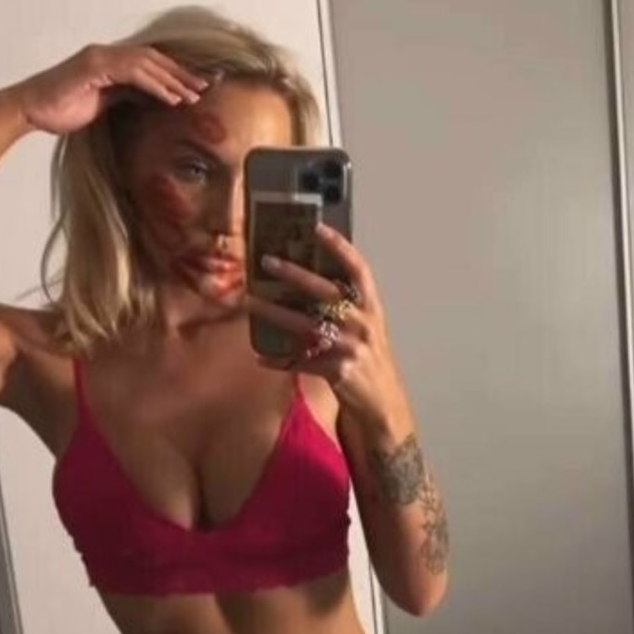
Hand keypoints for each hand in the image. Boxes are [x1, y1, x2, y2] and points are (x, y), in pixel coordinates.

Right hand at [10, 42, 210, 136]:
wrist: (29, 109)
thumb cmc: (60, 108)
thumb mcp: (101, 104)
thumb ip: (124, 96)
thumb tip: (149, 99)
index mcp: (108, 61)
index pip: (149, 63)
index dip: (175, 74)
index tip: (198, 88)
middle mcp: (106, 54)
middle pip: (154, 58)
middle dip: (182, 73)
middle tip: (208, 87)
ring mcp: (99, 57)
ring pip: (147, 63)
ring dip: (174, 79)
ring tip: (195, 96)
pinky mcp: (93, 67)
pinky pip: (132, 73)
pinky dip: (155, 85)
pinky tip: (172, 98)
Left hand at [244, 225, 406, 422]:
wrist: (383, 405)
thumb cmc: (369, 361)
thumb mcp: (367, 330)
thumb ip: (347, 308)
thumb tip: (307, 283)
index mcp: (371, 309)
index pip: (359, 270)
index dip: (340, 248)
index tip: (318, 228)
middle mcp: (362, 324)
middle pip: (325, 291)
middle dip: (295, 274)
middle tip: (268, 261)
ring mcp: (350, 348)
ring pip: (305, 325)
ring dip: (274, 313)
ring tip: (250, 304)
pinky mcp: (337, 371)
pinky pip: (300, 361)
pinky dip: (279, 360)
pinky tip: (261, 356)